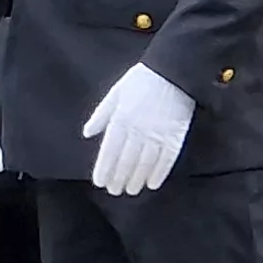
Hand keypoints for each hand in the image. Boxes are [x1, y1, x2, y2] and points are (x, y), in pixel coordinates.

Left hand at [80, 63, 194, 196]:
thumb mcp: (116, 93)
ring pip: (145, 163)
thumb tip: (87, 133)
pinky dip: (160, 173)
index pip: (109, 151)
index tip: (100, 182)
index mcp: (121, 119)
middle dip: (119, 178)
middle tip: (115, 191)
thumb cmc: (141, 81)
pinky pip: (167, 159)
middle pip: (126, 161)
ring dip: (137, 179)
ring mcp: (158, 134)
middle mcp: (138, 130)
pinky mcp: (175, 136)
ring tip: (131, 190)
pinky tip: (153, 183)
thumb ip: (101, 115)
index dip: (104, 169)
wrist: (172, 71)